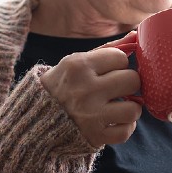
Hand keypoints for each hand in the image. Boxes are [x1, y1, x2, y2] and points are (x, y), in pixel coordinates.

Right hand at [40, 31, 142, 146]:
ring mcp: (90, 115)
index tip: (109, 71)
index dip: (118, 64)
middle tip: (118, 88)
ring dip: (130, 108)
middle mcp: (85, 90)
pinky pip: (126, 131)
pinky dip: (124, 127)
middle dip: (128, 84)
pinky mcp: (95, 136)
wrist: (36, 119)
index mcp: (78, 66)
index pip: (121, 57)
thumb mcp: (77, 62)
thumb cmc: (64, 85)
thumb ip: (107, 50)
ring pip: (134, 109)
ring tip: (118, 106)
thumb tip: (136, 36)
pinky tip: (114, 121)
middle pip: (132, 80)